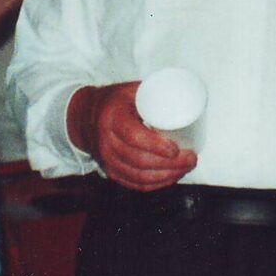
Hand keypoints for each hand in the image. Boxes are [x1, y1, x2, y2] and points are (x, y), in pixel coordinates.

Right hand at [75, 82, 195, 190]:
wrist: (84, 117)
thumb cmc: (114, 101)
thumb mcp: (130, 90)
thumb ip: (154, 94)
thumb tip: (185, 95)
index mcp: (112, 118)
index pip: (135, 137)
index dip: (157, 146)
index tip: (177, 148)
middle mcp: (107, 142)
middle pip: (141, 161)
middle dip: (171, 164)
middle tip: (191, 158)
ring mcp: (107, 160)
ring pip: (140, 176)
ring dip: (167, 176)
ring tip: (186, 168)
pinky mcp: (111, 172)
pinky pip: (135, 184)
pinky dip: (156, 184)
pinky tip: (171, 178)